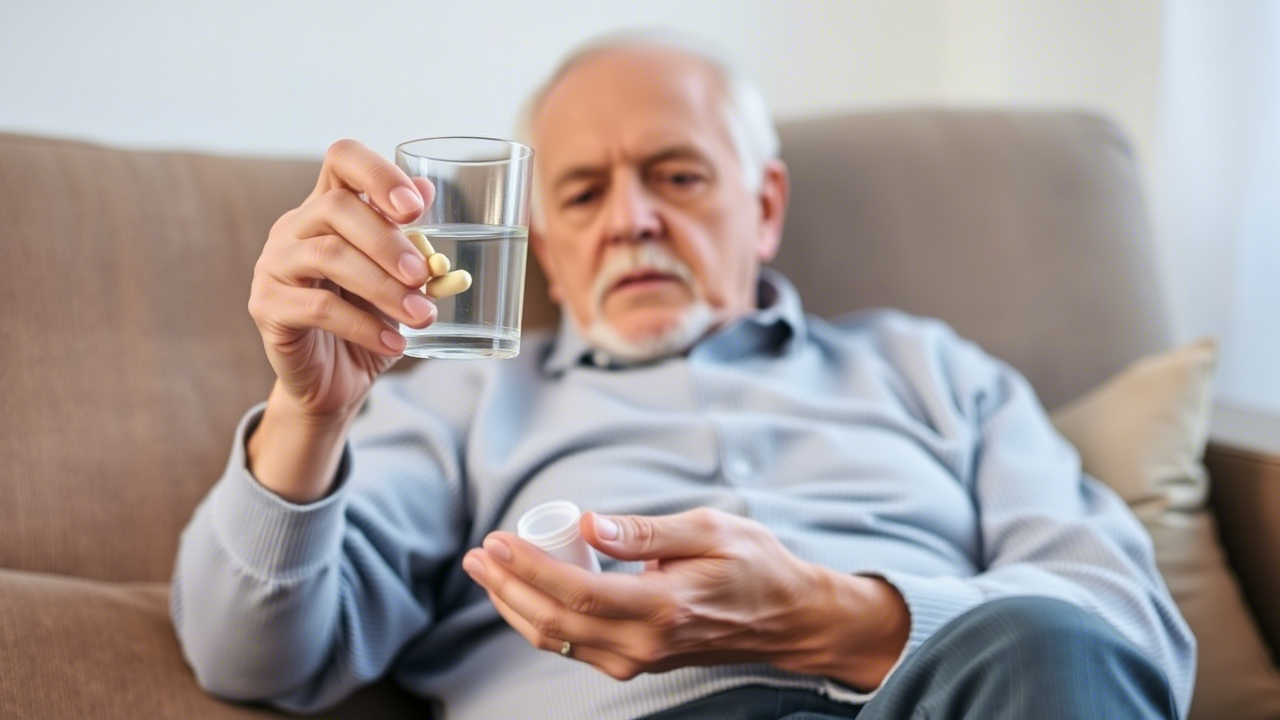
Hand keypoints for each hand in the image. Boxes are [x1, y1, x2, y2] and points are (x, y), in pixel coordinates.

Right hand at [247, 139, 436, 422]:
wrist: (334, 379)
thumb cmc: (369, 320)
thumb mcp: (399, 281)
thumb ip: (411, 239)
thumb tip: (428, 189)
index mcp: (329, 207)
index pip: (343, 159)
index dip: (378, 173)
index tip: (414, 209)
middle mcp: (295, 226)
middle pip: (336, 207)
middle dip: (388, 242)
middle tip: (423, 275)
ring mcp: (274, 264)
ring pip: (328, 256)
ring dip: (383, 287)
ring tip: (422, 316)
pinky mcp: (267, 306)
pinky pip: (319, 308)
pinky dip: (365, 326)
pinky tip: (395, 343)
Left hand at [462, 508, 909, 688]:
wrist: (787, 618)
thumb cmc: (754, 566)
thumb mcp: (710, 529)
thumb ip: (648, 530)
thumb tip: (591, 523)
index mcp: (664, 606)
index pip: (578, 592)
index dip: (529, 568)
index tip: (499, 541)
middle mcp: (645, 642)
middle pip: (555, 621)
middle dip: (507, 587)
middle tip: (480, 553)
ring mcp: (638, 658)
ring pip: (558, 639)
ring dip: (515, 605)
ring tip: (488, 571)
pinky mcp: (635, 660)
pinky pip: (573, 644)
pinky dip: (540, 619)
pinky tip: (524, 592)